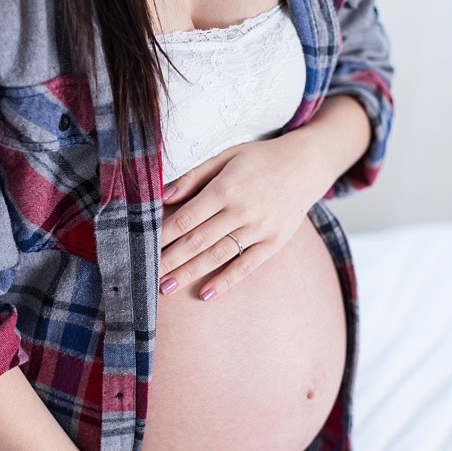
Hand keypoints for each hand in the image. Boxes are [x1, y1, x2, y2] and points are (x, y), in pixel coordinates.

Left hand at [158, 133, 327, 301]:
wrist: (307, 164)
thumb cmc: (259, 159)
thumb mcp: (225, 156)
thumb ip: (194, 176)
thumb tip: (163, 195)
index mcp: (226, 188)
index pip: (187, 217)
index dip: (163, 235)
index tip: (143, 247)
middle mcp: (242, 211)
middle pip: (198, 240)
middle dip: (170, 260)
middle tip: (146, 274)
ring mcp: (260, 229)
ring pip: (218, 256)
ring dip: (190, 273)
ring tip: (166, 287)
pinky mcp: (274, 242)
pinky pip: (246, 266)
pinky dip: (226, 281)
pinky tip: (206, 294)